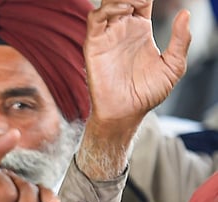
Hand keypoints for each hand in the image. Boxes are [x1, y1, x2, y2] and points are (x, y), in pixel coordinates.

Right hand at [79, 0, 190, 179]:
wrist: (126, 112)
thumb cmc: (147, 94)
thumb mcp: (173, 66)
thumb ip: (181, 40)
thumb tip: (185, 13)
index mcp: (141, 30)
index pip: (141, 1)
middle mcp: (122, 30)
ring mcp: (107, 36)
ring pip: (107, 4)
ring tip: (136, 2)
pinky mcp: (94, 45)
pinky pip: (95, 20)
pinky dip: (106, 10)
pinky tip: (123, 10)